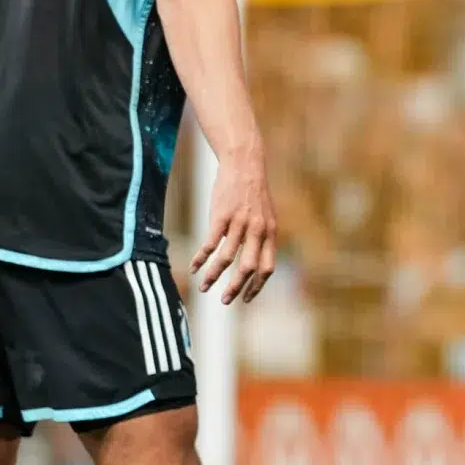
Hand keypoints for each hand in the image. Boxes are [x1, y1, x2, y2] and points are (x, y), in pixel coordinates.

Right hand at [194, 152, 277, 303]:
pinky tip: (195, 266)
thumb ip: (262, 237)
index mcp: (270, 233)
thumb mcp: (266, 215)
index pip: (267, 267)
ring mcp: (239, 223)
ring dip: (214, 275)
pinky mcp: (221, 216)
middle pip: (248, 268)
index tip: (247, 298)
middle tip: (225, 300)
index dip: (257, 286)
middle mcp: (257, 230)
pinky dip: (202, 258)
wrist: (244, 163)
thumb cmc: (252, 192)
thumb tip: (255, 260)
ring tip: (204, 287)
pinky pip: (210, 243)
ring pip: (226, 258)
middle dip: (236, 288)